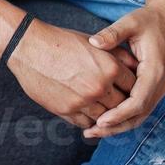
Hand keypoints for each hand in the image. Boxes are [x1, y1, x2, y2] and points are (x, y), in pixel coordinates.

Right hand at [5, 18, 139, 131]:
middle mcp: (100, 87)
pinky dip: (88, 119)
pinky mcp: (66, 110)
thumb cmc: (61, 41)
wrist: (28, 46)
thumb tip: (136, 65)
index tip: (126, 87)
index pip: (133, 86)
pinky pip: (86, 123)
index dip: (131, 87)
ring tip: (99, 105)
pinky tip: (84, 109)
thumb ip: (117, 55)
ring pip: (105, 117)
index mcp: (110, 67)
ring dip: (104, 113)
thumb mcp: (93, 43)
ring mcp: (83, 101)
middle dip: (120, 102)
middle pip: (122, 105)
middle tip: (115, 99)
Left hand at [81, 4, 164, 138]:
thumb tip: (93, 42)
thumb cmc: (149, 20)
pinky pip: (141, 108)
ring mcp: (161, 88)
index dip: (119, 114)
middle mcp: (161, 84)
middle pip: (139, 115)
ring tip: (94, 131)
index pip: (138, 102)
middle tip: (90, 133)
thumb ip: (112, 33)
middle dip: (116, 127)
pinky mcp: (155, 87)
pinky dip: (125, 116)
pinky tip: (106, 118)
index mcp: (156, 71)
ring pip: (141, 115)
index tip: (99, 122)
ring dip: (119, 125)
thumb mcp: (130, 22)